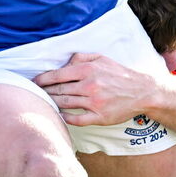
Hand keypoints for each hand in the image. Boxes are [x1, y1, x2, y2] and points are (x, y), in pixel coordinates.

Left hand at [33, 52, 156, 126]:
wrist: (142, 92)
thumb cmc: (118, 74)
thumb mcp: (100, 58)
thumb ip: (80, 57)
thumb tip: (63, 63)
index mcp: (87, 70)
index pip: (57, 75)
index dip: (42, 80)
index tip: (33, 82)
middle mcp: (89, 86)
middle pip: (58, 90)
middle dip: (44, 92)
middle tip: (33, 93)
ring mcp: (94, 103)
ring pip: (65, 104)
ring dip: (51, 103)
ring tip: (42, 102)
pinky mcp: (100, 117)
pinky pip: (77, 119)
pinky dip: (64, 118)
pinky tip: (58, 115)